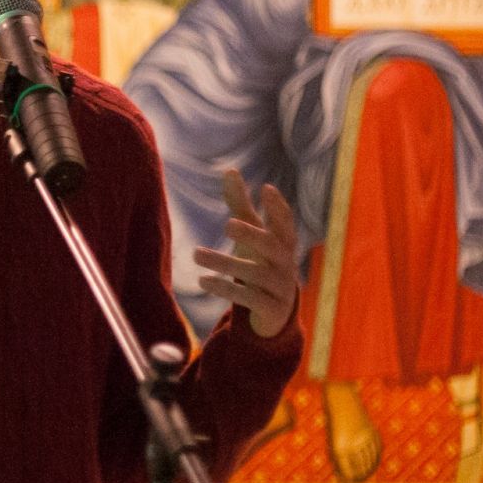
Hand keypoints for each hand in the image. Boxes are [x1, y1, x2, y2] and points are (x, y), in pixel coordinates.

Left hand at [194, 169, 299, 338]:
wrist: (274, 312)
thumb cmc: (261, 262)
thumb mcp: (252, 236)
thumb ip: (241, 207)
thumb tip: (230, 170)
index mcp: (284, 245)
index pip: (286, 223)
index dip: (279, 208)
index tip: (267, 188)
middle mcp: (286, 264)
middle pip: (273, 248)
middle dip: (252, 235)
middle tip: (227, 224)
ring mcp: (281, 288)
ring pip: (255, 274)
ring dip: (225, 263)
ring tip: (196, 254)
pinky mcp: (270, 310)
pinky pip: (249, 298)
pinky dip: (225, 289)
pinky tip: (202, 280)